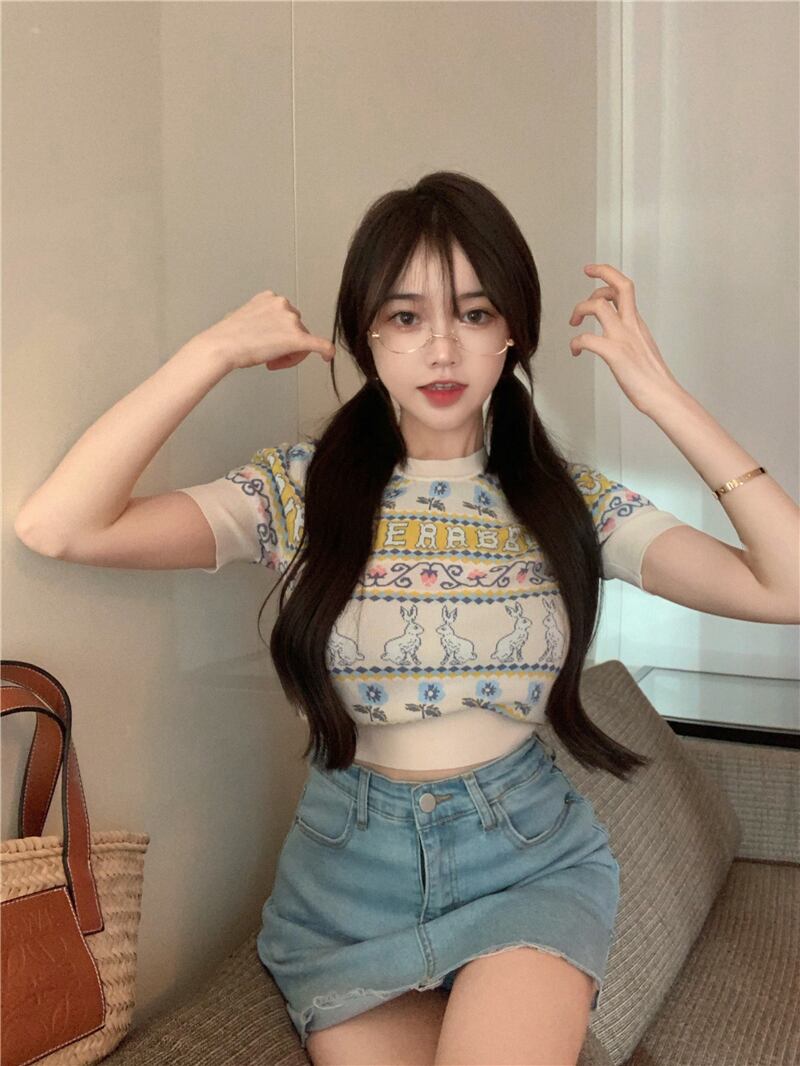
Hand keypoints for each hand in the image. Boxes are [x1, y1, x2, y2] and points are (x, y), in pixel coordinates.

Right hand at [201, 289, 335, 371]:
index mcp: (270, 298)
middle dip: (285, 345)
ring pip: (302, 340)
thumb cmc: (227, 336)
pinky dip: (326, 352)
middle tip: (269, 358)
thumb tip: (262, 329)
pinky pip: (320, 345)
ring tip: (270, 361)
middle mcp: (283, 304)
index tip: (266, 345)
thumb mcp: (243, 317)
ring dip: (289, 354)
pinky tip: (327, 358)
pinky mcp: (297, 338)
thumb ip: (258, 319)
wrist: (222, 346)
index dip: (278, 335)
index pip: (285, 318)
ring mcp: (291, 320)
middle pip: (296, 329)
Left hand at [568, 264, 682, 413]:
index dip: (608, 274)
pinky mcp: (615, 354)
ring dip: (580, 309)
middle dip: (599, 275)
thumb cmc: (652, 378)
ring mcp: (623, 338)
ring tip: (574, 323)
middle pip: (620, 286)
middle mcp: (631, 326)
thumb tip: (618, 336)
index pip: (625, 287)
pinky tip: (576, 351)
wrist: (663, 396)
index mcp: (637, 323)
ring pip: (598, 306)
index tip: (593, 271)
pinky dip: (576, 342)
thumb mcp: (642, 347)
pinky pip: (587, 339)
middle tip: (584, 282)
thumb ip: (631, 336)